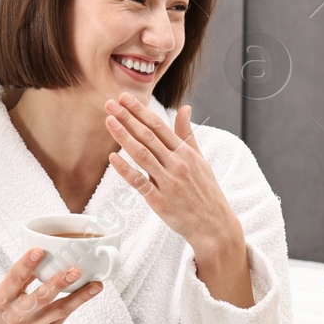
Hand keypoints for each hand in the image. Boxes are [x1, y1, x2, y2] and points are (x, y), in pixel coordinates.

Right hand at [0, 248, 103, 323]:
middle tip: (74, 271)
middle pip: (40, 297)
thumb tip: (39, 258)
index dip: (26, 265)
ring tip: (95, 285)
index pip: (14, 279)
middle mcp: (17, 314)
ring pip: (59, 309)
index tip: (38, 251)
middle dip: (58, 283)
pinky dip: (77, 303)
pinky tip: (90, 292)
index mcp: (2, 301)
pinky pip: (63, 316)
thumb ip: (19, 281)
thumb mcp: (0, 299)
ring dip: (79, 296)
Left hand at [104, 94, 243, 261]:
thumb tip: (185, 108)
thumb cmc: (206, 191)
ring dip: (123, 136)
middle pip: (147, 136)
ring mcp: (168, 182)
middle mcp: (177, 164)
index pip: (158, 126)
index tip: (124, 97)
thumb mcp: (201, 159)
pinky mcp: (159, 201)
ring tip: (109, 121)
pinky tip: (112, 158)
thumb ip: (187, 134)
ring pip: (141, 155)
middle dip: (127, 117)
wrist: (214, 225)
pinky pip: (139, 182)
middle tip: (110, 103)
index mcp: (186, 153)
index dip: (140, 110)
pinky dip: (125, 170)